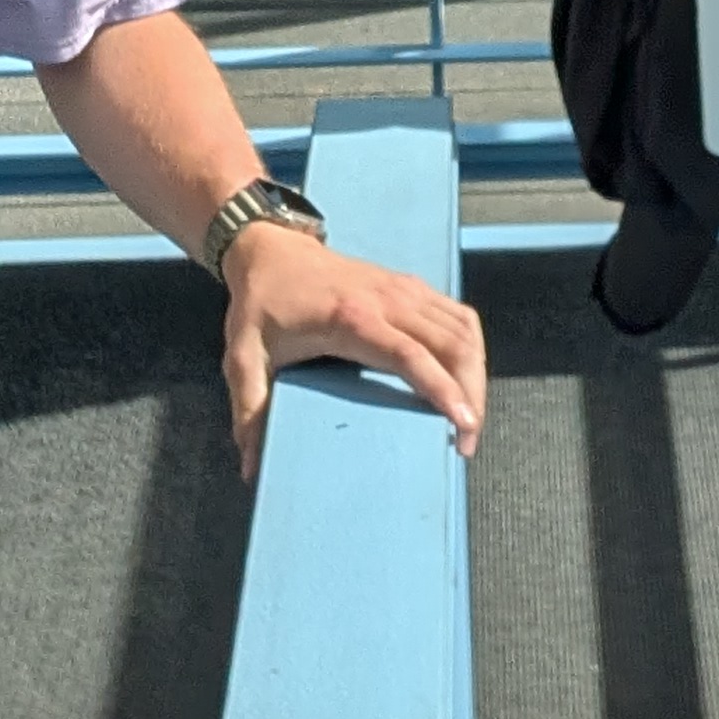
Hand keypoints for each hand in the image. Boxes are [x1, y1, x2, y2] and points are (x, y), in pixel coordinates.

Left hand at [217, 223, 484, 481]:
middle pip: (452, 343)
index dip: (441, 388)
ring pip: (463, 329)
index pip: (410, 353)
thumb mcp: (244, 357)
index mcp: (351, 317)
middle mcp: (388, 299)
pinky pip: (458, 316)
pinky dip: (471, 349)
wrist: (269, 248)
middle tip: (465, 440)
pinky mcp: (411, 286)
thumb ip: (249, 411)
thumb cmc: (260, 304)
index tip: (462, 424)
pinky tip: (464, 378)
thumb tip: (251, 470)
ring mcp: (404, 288)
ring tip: (468, 416)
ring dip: (475, 373)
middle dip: (470, 392)